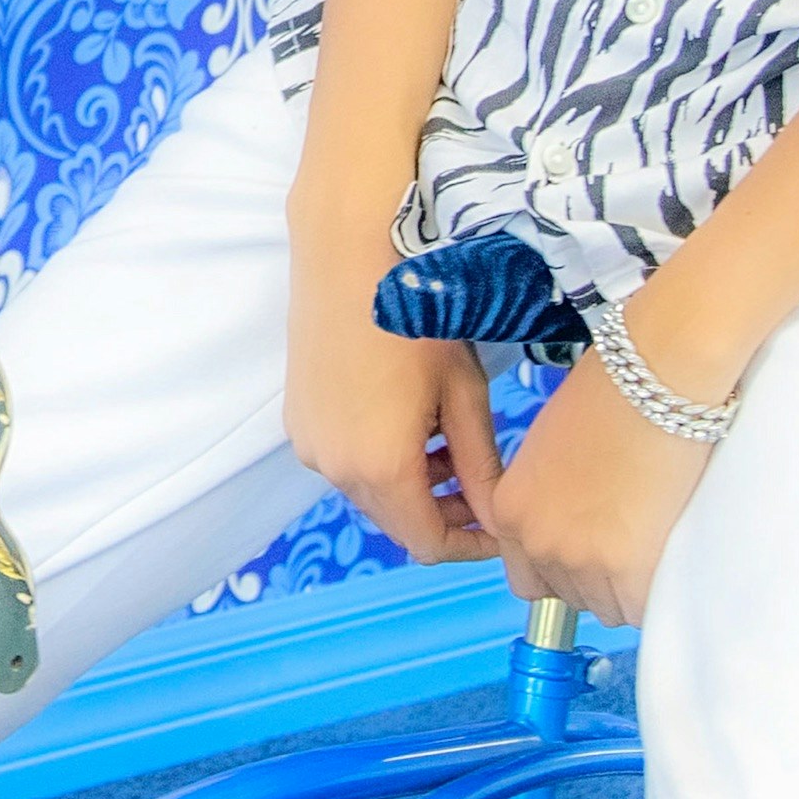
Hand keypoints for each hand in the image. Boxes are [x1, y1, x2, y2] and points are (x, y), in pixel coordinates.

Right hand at [284, 268, 508, 561]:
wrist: (351, 251)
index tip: (501, 531)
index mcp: (381, 467)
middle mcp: (334, 467)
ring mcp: (308, 443)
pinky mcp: (297, 418)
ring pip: (369, 492)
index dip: (471, 546)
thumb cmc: (419, 312)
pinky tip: (408, 417)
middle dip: (443, 514)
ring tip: (449, 441)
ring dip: (412, 484)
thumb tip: (498, 515)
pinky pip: (344, 460)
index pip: (428, 545)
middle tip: (483, 485)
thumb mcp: (464, 393)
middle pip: (396, 521)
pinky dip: (380, 458)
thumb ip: (481, 467)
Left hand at [489, 354, 713, 627]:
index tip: (590, 553)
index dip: (562, 570)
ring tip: (654, 540)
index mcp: (510, 511)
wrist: (653, 382)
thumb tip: (574, 523)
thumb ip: (548, 497)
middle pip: (568, 596)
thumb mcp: (550, 450)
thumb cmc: (610, 396)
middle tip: (631, 540)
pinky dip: (658, 591)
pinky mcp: (628, 573)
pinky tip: (670, 551)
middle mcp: (537, 543)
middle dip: (598, 579)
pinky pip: (642, 609)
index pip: (527, 578)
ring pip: (608, 607)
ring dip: (630, 586)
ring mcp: (582, 562)